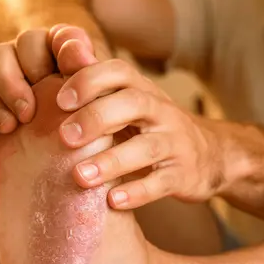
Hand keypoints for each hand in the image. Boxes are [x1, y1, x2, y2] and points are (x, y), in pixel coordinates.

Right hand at [0, 24, 98, 138]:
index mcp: (66, 60)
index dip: (59, 49)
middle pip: (7, 50)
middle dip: (13, 80)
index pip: (59, 37)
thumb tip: (76, 51)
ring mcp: (5, 85)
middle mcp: (32, 65)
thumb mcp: (97, 112)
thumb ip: (89, 78)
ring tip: (10, 127)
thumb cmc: (89, 146)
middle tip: (28, 112)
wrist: (61, 185)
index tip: (63, 73)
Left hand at [54, 55, 222, 209]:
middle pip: (133, 103)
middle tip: (64, 137)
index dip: (89, 81)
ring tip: (80, 176)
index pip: (118, 72)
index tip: (60, 101)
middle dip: (97, 118)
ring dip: (111, 161)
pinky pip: (161, 182)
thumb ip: (96, 89)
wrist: (210, 155)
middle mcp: (161, 112)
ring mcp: (175, 143)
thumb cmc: (151, 128)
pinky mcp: (183, 175)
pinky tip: (112, 201)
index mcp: (142, 91)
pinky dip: (137, 192)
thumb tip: (52, 62)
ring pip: (146, 147)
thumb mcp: (129, 104)